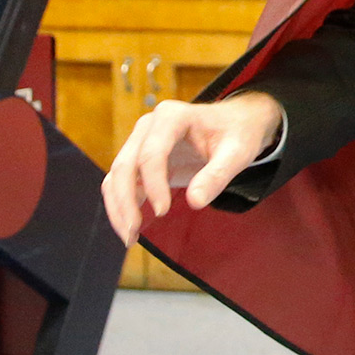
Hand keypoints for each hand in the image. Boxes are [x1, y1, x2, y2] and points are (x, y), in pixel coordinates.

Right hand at [101, 92, 283, 246]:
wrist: (234, 123)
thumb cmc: (237, 134)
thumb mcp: (237, 153)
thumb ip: (218, 175)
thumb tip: (195, 202)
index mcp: (172, 116)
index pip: (152, 153)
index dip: (153, 184)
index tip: (162, 212)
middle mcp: (149, 126)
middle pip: (125, 165)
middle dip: (125, 202)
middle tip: (134, 233)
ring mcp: (140, 140)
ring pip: (116, 175)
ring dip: (118, 207)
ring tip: (130, 237)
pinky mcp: (139, 158)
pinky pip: (120, 182)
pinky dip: (121, 205)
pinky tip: (132, 227)